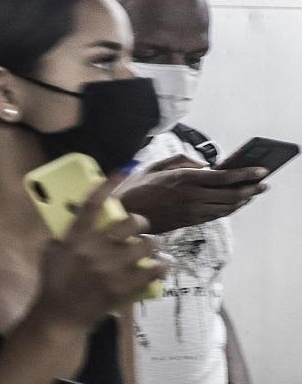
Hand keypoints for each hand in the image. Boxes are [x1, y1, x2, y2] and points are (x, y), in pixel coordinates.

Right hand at [33, 178, 167, 329]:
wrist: (60, 316)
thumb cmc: (54, 283)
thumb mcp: (51, 254)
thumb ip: (65, 236)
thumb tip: (76, 218)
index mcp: (75, 239)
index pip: (92, 205)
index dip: (108, 185)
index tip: (122, 170)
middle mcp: (93, 250)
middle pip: (130, 223)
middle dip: (140, 224)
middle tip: (139, 229)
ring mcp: (109, 269)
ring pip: (145, 245)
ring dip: (149, 246)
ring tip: (148, 251)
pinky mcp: (121, 287)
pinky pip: (152, 270)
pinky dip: (159, 268)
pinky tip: (159, 267)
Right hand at [118, 155, 267, 232]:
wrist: (120, 216)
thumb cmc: (134, 189)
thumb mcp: (154, 166)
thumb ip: (181, 161)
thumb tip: (203, 165)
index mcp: (183, 179)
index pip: (224, 177)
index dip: (246, 174)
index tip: (261, 171)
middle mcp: (190, 196)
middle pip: (231, 194)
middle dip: (251, 189)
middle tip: (263, 184)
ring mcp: (190, 212)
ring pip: (226, 207)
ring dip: (242, 201)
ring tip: (252, 194)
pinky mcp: (187, 223)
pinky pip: (215, 216)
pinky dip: (228, 210)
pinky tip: (234, 205)